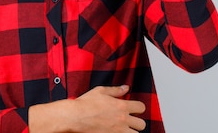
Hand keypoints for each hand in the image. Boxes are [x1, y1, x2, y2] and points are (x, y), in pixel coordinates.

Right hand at [28, 85, 145, 132]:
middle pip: (142, 124)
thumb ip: (115, 90)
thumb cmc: (85, 104)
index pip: (141, 107)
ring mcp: (118, 131)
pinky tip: (116, 131)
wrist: (75, 117)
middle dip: (137, 122)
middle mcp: (122, 119)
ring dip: (131, 131)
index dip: (138, 108)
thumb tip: (125, 88)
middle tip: (129, 121)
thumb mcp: (100, 91)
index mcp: (121, 106)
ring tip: (123, 128)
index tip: (133, 109)